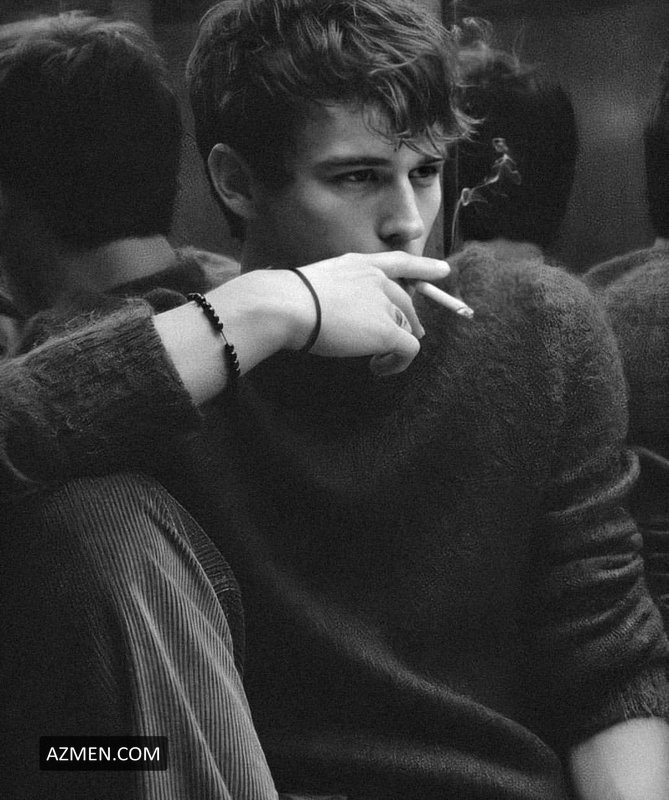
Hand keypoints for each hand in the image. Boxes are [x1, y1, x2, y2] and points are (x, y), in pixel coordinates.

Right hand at [294, 251, 451, 374]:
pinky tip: (380, 368)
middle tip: (405, 339)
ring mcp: (384, 304)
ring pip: (406, 327)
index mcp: (359, 264)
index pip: (399, 262)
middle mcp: (377, 280)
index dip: (424, 267)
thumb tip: (341, 314)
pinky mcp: (387, 330)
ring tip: (377, 362)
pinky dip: (398, 362)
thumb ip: (338, 292)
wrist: (289, 306)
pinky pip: (408, 348)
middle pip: (405, 303)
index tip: (444, 271)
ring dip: (395, 346)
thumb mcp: (317, 284)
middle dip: (408, 321)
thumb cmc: (288, 299)